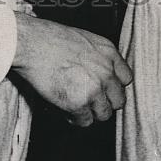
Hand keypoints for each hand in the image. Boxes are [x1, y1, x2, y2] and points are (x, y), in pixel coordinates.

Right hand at [11, 13, 131, 126]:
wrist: (33, 43)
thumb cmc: (51, 38)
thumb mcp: (84, 40)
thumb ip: (97, 58)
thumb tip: (99, 75)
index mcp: (109, 52)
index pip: (126, 78)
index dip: (114, 86)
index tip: (105, 89)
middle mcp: (106, 71)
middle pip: (119, 100)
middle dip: (105, 102)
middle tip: (90, 101)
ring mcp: (95, 89)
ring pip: (104, 114)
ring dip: (91, 112)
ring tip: (76, 105)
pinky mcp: (79, 103)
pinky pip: (85, 121)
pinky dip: (75, 119)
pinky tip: (65, 109)